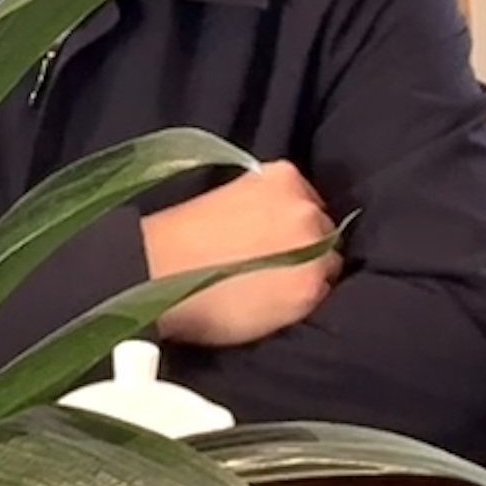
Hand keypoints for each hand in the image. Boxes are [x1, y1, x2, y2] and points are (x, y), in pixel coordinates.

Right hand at [140, 162, 339, 346]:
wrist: (159, 271)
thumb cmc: (182, 237)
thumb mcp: (232, 197)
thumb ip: (266, 206)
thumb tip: (280, 229)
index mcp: (285, 177)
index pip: (309, 204)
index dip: (292, 228)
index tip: (274, 244)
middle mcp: (306, 208)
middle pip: (323, 234)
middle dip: (304, 250)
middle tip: (272, 271)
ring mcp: (313, 248)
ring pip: (327, 267)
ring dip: (306, 277)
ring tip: (270, 292)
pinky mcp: (310, 287)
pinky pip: (319, 297)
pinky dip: (300, 303)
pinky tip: (271, 307)